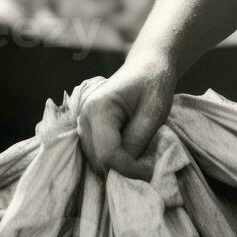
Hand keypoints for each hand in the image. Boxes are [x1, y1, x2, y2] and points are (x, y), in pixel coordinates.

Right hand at [77, 53, 175, 178]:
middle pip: (99, 161)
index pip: (108, 154)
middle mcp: (84, 117)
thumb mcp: (154, 111)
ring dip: (120, 163)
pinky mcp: (88, 130)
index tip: (152, 169)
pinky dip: (115, 158)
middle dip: (124, 167)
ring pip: (97, 161)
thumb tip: (126, 168)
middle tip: (149, 163)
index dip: (130, 168)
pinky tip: (132, 148)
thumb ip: (137, 140)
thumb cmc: (153, 83)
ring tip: (142, 153)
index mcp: (98, 108)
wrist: (147, 66)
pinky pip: (98, 154)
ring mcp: (83, 124)